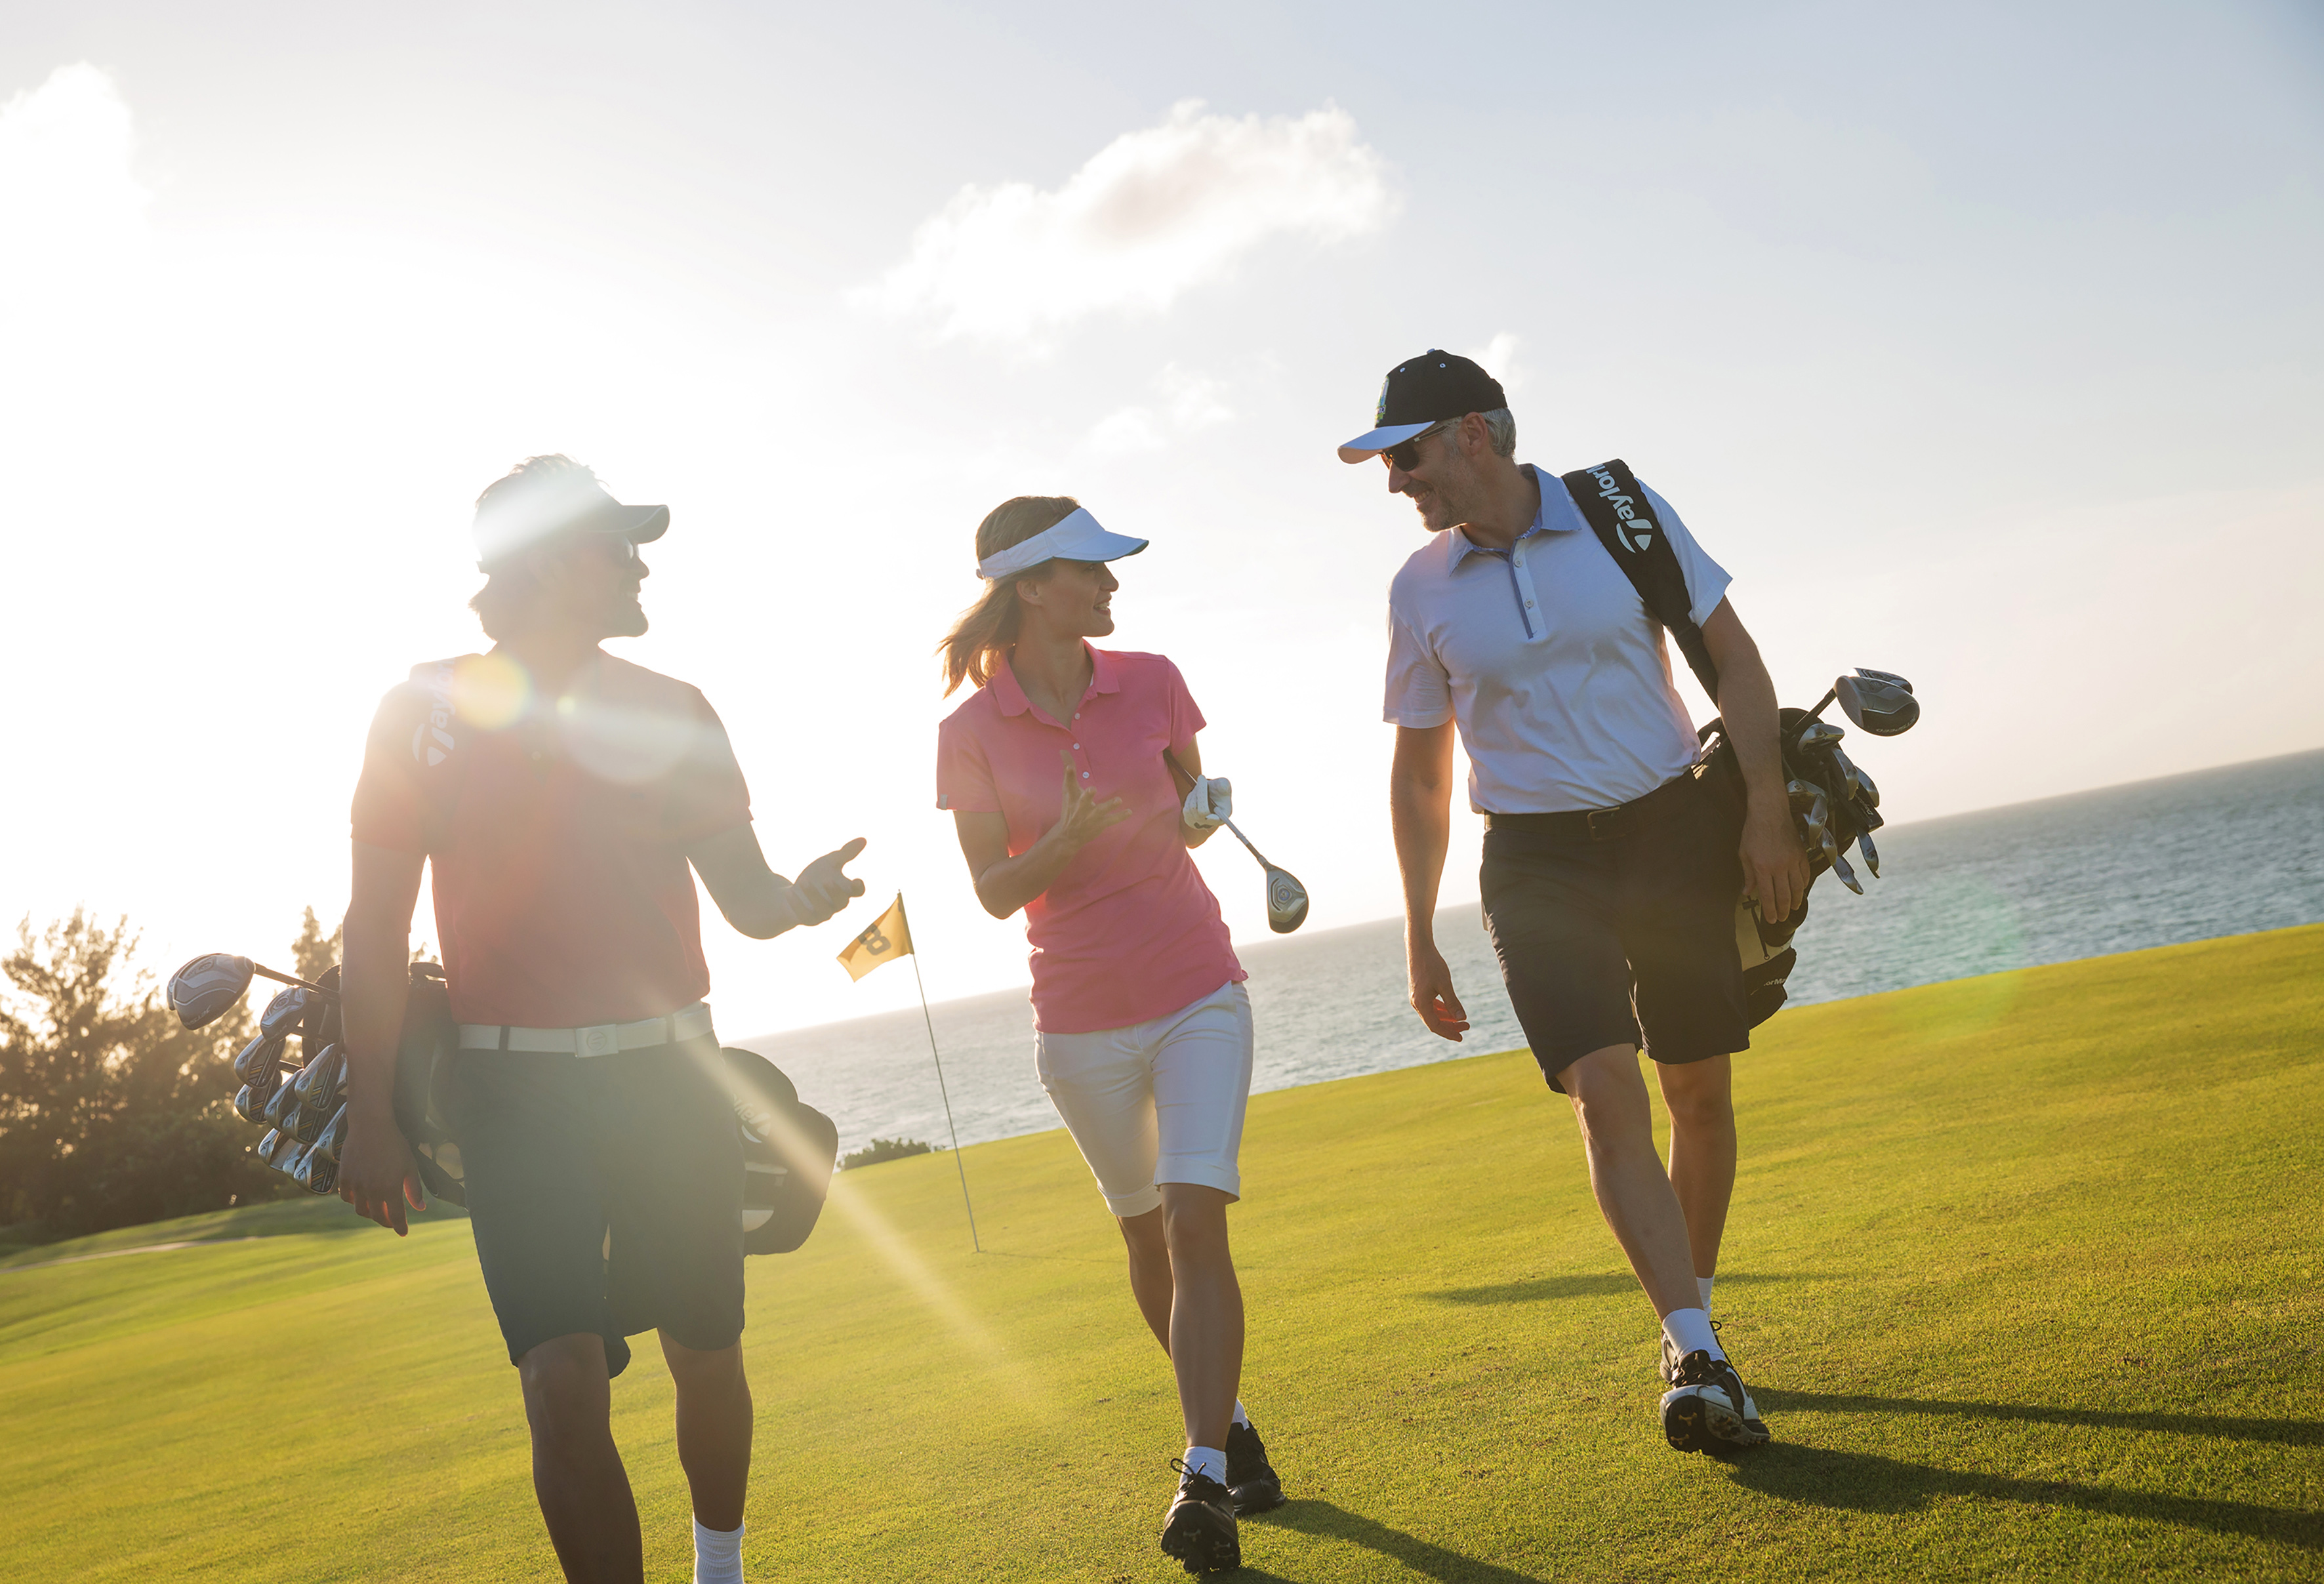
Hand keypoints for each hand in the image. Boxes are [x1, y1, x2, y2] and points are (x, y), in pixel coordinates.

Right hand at [337, 1107, 425, 1235]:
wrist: (370, 1126)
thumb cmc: (395, 1144)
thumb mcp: (410, 1166)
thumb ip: (414, 1189)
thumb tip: (420, 1208)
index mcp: (390, 1189)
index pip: (395, 1217)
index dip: (400, 1227)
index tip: (403, 1233)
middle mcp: (371, 1190)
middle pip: (377, 1216)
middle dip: (386, 1222)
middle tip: (391, 1221)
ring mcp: (355, 1185)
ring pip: (360, 1209)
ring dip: (370, 1213)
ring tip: (377, 1209)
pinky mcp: (343, 1177)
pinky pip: (346, 1197)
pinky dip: (354, 1201)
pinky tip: (361, 1198)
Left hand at [789, 837, 867, 925]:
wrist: (793, 894)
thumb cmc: (816, 878)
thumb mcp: (830, 862)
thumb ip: (846, 853)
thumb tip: (864, 839)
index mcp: (845, 890)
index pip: (858, 891)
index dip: (858, 887)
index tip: (856, 881)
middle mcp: (836, 905)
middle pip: (842, 902)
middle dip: (835, 892)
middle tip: (827, 880)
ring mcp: (822, 915)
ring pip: (823, 910)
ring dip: (813, 895)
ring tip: (803, 881)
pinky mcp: (807, 920)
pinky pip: (804, 915)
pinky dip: (797, 904)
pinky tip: (790, 892)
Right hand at [1048, 751, 1132, 851]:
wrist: (1069, 834)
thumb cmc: (1069, 807)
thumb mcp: (1068, 790)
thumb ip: (1069, 772)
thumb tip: (1063, 751)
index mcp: (1072, 797)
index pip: (1069, 784)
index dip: (1069, 775)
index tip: (1069, 767)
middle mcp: (1081, 807)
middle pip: (1084, 800)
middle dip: (1087, 795)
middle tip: (1092, 789)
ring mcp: (1091, 816)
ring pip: (1101, 810)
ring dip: (1109, 805)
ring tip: (1118, 800)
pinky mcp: (1100, 823)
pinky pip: (1112, 820)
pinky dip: (1120, 816)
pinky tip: (1129, 811)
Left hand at [1181, 775, 1232, 831]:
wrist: (1209, 795)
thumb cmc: (1219, 790)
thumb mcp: (1224, 786)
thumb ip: (1224, 785)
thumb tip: (1222, 785)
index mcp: (1221, 818)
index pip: (1215, 821)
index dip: (1212, 818)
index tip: (1208, 811)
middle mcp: (1209, 824)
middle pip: (1201, 811)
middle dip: (1201, 792)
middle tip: (1202, 777)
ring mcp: (1198, 823)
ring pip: (1193, 807)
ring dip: (1196, 793)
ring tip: (1201, 787)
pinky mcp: (1188, 819)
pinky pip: (1187, 807)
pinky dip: (1191, 797)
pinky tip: (1196, 795)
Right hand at [1407, 937, 1469, 1041]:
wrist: (1419, 948)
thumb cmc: (1432, 964)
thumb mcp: (1445, 984)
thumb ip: (1453, 1003)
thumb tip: (1462, 1019)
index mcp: (1421, 1004)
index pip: (1435, 1026)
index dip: (1449, 1033)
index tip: (1462, 1037)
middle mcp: (1416, 1003)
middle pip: (1434, 1022)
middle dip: (1451, 1026)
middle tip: (1467, 1026)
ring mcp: (1417, 997)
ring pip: (1432, 1014)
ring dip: (1447, 1018)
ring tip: (1461, 1019)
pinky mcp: (1419, 992)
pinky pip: (1431, 1006)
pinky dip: (1441, 1009)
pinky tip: (1451, 1009)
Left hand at [1739, 800, 1810, 923]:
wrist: (1769, 812)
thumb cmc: (1753, 832)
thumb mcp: (1744, 854)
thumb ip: (1748, 875)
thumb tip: (1748, 892)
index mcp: (1762, 868)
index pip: (1768, 897)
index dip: (1769, 911)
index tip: (1770, 920)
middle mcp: (1779, 867)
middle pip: (1783, 896)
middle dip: (1782, 910)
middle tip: (1781, 919)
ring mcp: (1792, 861)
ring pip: (1797, 888)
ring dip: (1794, 901)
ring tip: (1791, 909)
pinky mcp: (1801, 854)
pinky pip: (1805, 875)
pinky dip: (1803, 885)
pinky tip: (1800, 891)